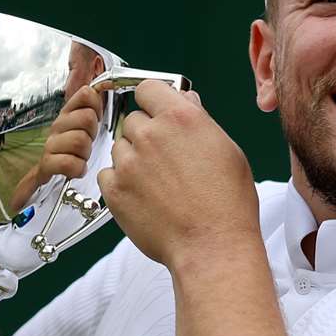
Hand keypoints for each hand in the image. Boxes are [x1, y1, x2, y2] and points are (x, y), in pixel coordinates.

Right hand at [8, 84, 105, 212]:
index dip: (97, 107)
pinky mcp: (46, 164)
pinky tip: (77, 169)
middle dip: (93, 133)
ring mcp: (50, 144)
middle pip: (87, 118)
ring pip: (80, 140)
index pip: (86, 94)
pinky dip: (77, 168)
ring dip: (85, 154)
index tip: (97, 120)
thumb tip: (109, 82)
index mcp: (69, 113)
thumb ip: (95, 105)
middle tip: (89, 144)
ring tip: (81, 158)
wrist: (49, 179)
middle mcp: (58, 125)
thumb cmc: (74, 152)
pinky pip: (68, 162)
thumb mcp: (87, 127)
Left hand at [97, 81, 259, 269]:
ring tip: (158, 183)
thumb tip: (187, 103)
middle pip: (134, 119)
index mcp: (181, 118)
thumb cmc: (227, 203)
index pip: (149, 88)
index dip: (154, 101)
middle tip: (166, 159)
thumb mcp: (227, 150)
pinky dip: (121, 182)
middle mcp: (150, 135)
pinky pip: (107, 174)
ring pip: (120, 147)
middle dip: (146, 134)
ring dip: (133, 159)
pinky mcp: (114, 190)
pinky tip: (144, 197)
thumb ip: (200, 121)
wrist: (211, 246)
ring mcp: (128, 162)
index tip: (158, 112)